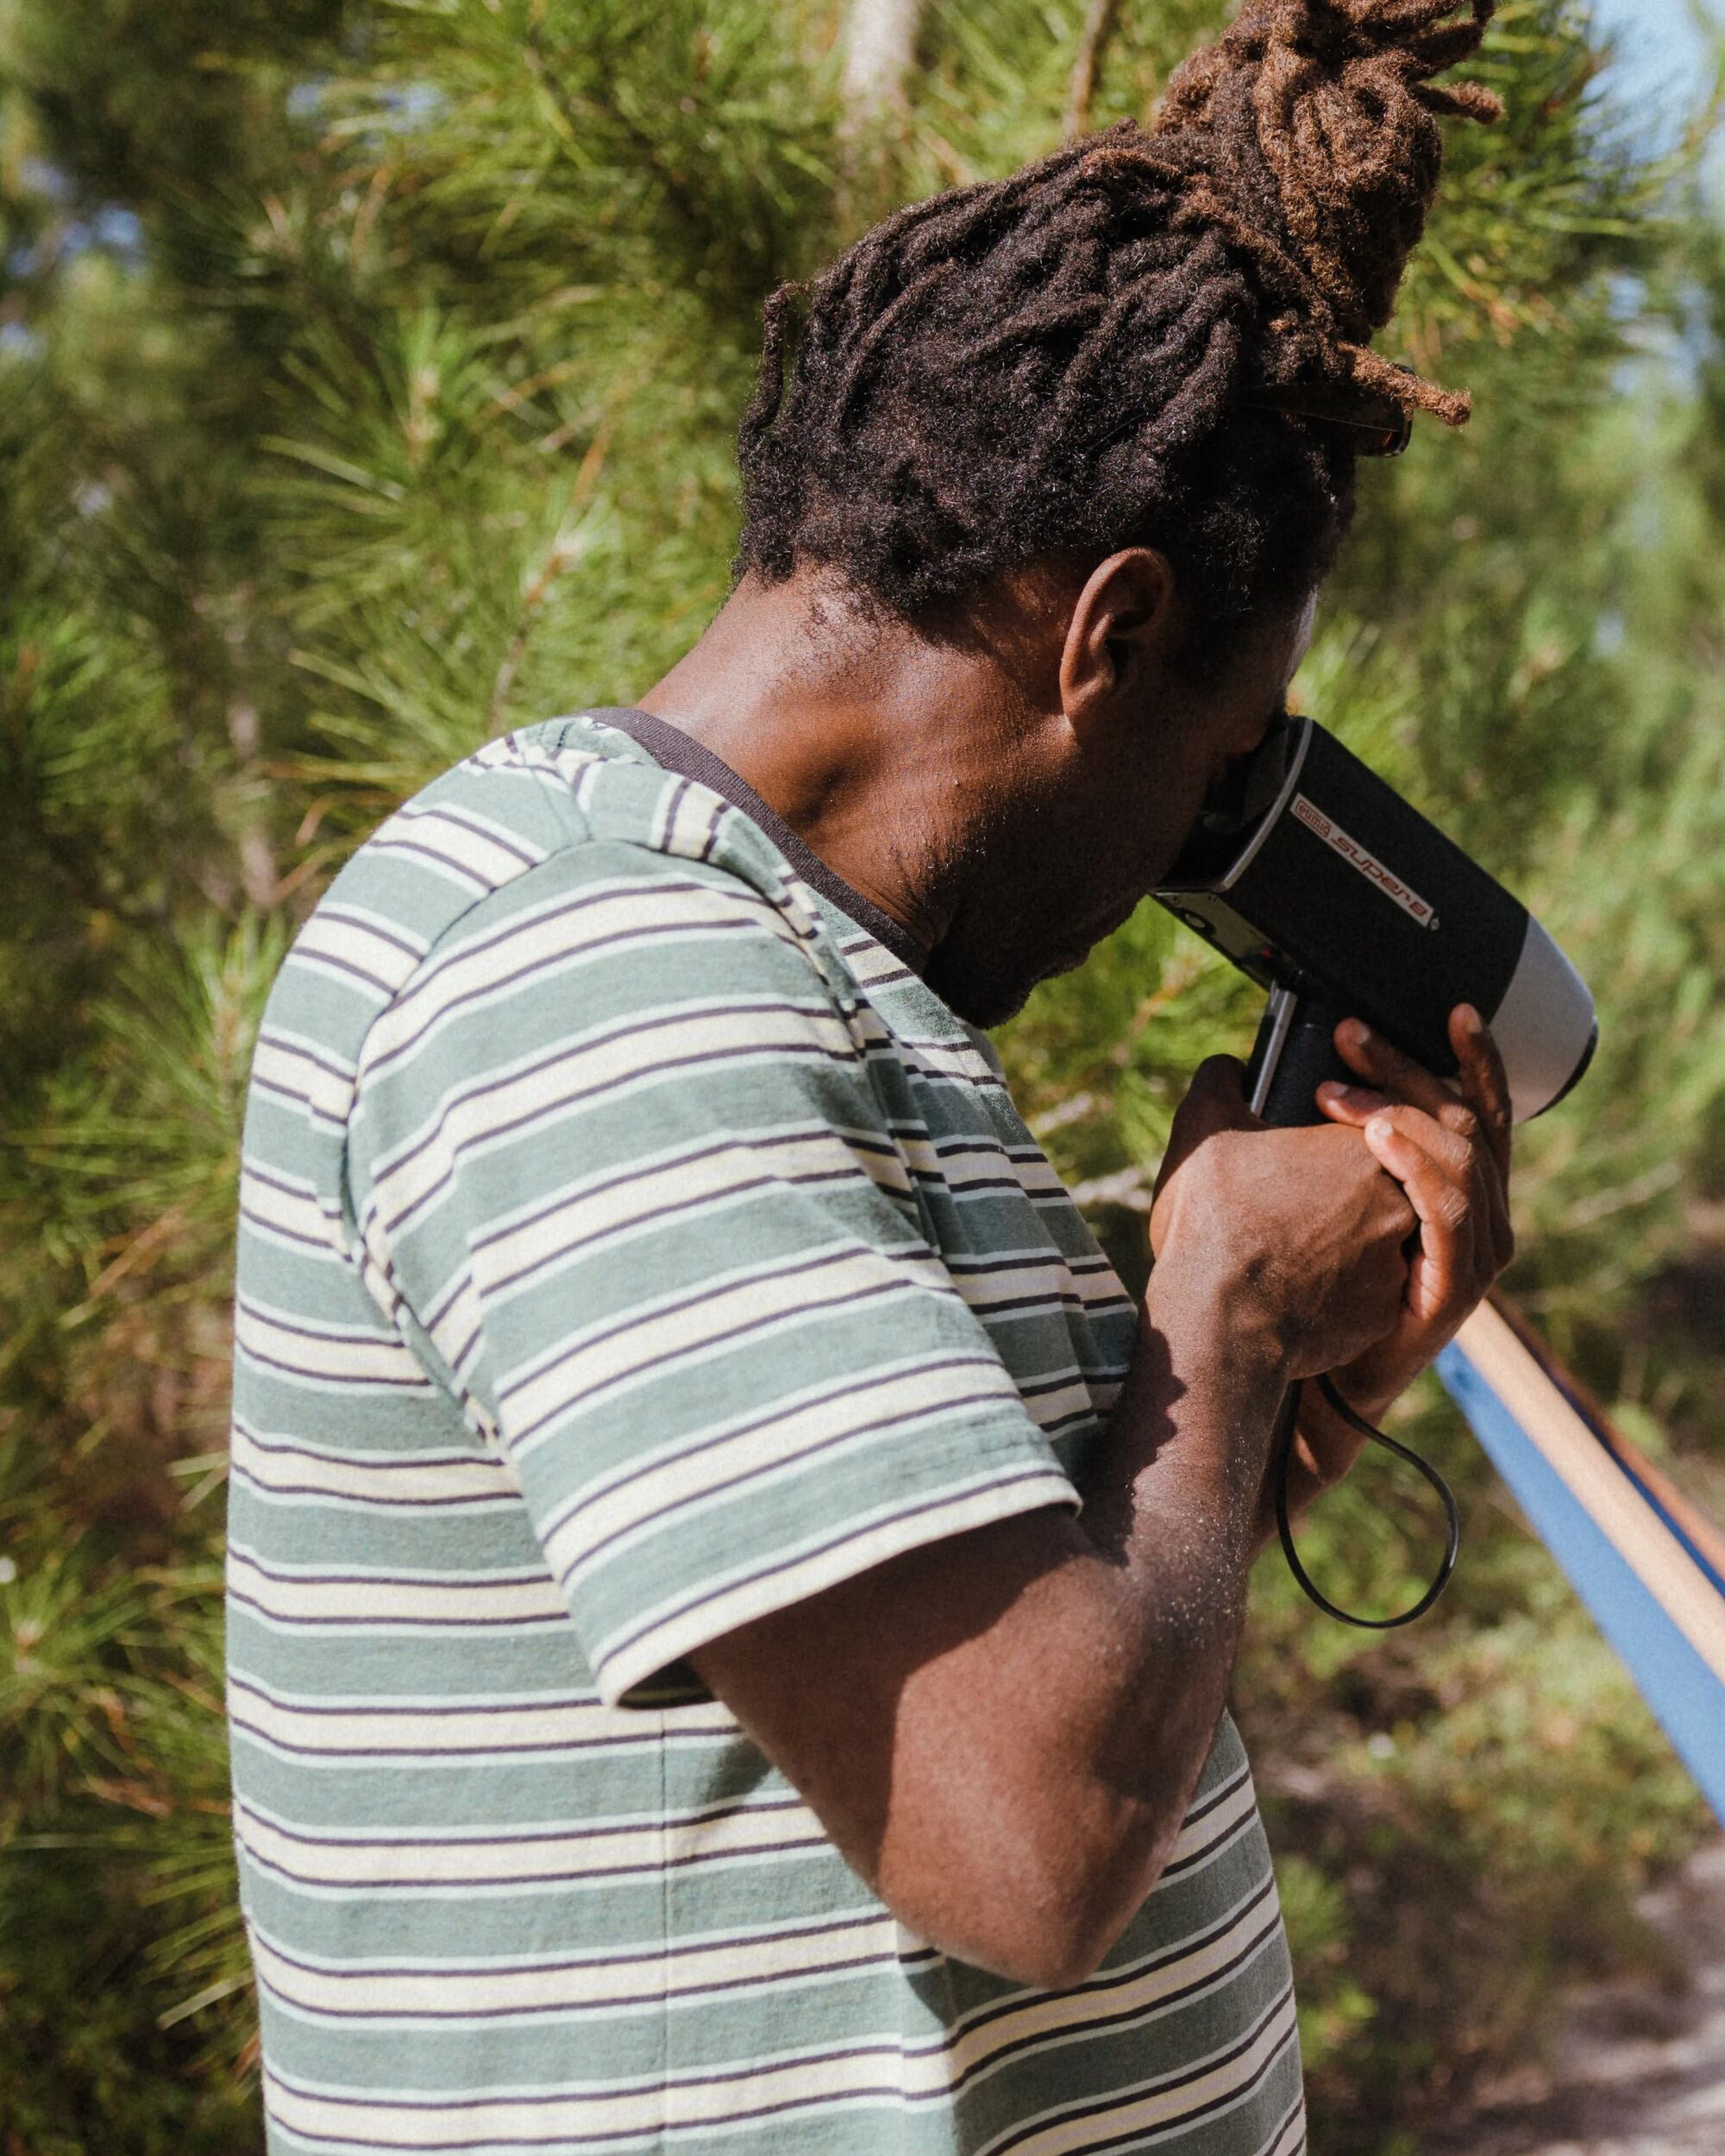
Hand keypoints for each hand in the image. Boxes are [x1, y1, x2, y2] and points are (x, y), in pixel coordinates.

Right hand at [1150, 1056, 1416, 1382]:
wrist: (1220, 1324)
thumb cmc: (1214, 1221)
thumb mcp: (1203, 1129)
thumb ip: (1220, 1080)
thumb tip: (1229, 1066)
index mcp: (1363, 1148)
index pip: (1365, 1125)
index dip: (1324, 1132)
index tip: (1292, 1146)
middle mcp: (1396, 1203)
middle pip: (1374, 1182)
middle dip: (1339, 1189)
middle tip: (1289, 1199)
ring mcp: (1395, 1263)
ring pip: (1376, 1238)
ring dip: (1344, 1238)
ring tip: (1291, 1246)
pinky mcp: (1383, 1314)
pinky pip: (1369, 1291)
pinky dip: (1341, 1287)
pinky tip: (1299, 1287)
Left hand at [1313, 1004, 1513, 1421]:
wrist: (1308, 1374)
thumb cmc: (1303, 1283)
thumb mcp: (1309, 1194)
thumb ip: (1309, 1139)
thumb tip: (1263, 1071)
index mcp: (1458, 1189)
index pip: (1481, 1109)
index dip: (1473, 1058)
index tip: (1449, 1009)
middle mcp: (1481, 1216)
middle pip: (1464, 1119)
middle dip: (1408, 1068)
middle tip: (1349, 1035)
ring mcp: (1474, 1254)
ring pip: (1459, 1157)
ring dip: (1399, 1111)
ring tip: (1340, 1089)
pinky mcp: (1454, 1288)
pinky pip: (1449, 1212)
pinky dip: (1415, 1166)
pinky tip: (1375, 1137)